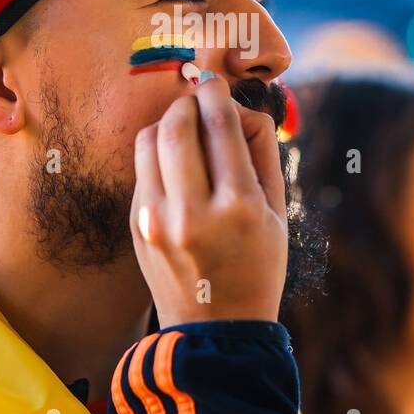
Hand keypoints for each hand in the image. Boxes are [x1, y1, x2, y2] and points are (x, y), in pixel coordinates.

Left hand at [129, 75, 288, 326]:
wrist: (216, 330)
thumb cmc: (257, 266)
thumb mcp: (277, 213)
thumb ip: (262, 154)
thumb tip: (239, 107)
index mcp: (237, 207)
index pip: (220, 124)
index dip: (217, 93)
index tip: (215, 83)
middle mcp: (191, 212)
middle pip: (177, 124)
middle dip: (188, 102)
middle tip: (200, 102)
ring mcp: (156, 221)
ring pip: (149, 140)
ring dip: (168, 123)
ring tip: (186, 131)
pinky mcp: (136, 226)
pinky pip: (142, 170)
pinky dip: (158, 156)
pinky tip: (177, 167)